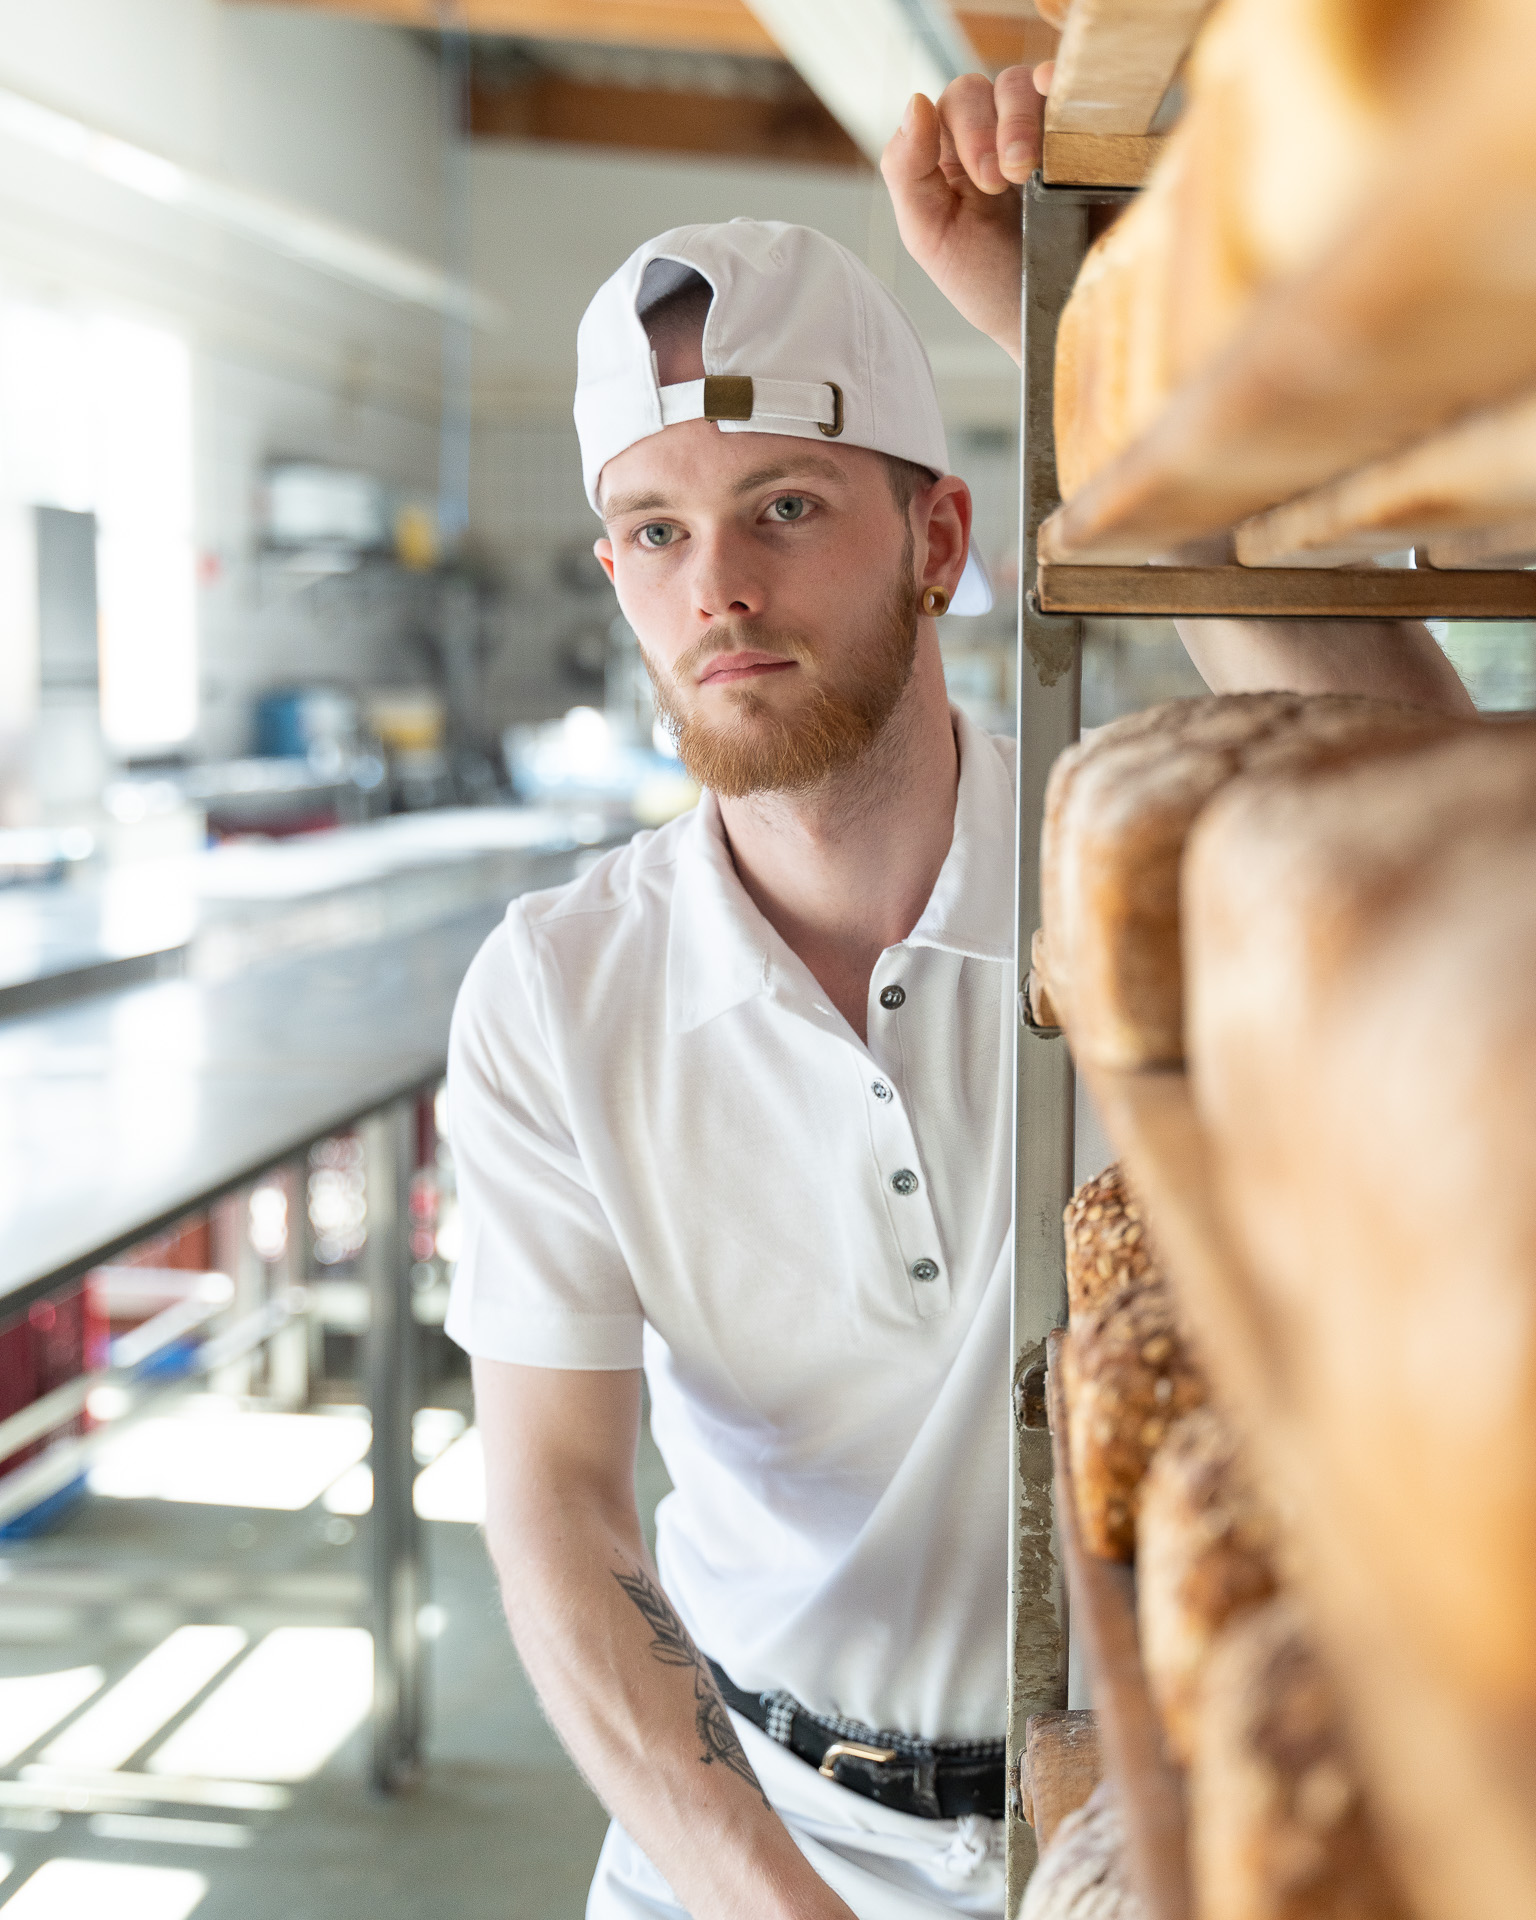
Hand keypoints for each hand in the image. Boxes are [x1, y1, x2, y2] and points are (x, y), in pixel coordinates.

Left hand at [879, 64, 1051, 366]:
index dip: (966, 130)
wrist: (1049, 318)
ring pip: (1028, 83)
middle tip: (1004, 182)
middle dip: (994, 128)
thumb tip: (915, 101)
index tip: (985, 184)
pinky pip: (1076, 92)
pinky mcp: (1085, 137)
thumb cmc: (987, 283)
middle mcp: (996, 133)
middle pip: (989, 87)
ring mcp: (1043, 132)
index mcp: (952, 153)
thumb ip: (906, 171)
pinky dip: (1068, 90)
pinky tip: (1065, 114)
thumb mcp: (930, 236)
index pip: (952, 103)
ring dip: (1024, 117)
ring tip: (1030, 170)